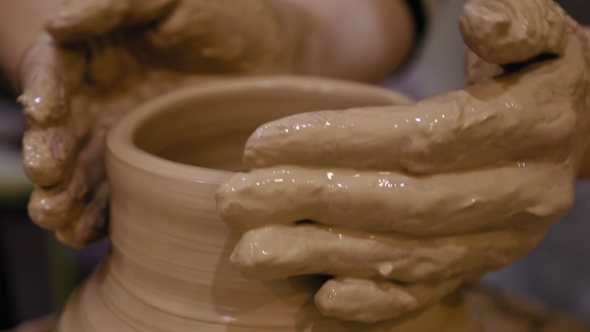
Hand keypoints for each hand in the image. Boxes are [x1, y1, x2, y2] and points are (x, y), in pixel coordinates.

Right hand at [18, 0, 297, 246]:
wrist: (281, 54)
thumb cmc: (229, 14)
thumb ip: (116, 6)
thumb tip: (57, 24)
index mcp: (99, 54)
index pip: (56, 72)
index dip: (46, 94)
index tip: (45, 116)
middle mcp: (104, 98)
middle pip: (62, 130)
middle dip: (51, 158)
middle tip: (49, 180)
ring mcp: (127, 138)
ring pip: (84, 169)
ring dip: (66, 197)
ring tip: (60, 220)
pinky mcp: (153, 167)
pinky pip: (119, 193)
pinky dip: (100, 215)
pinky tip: (86, 234)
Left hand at [217, 0, 589, 322]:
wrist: (576, 133)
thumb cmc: (537, 77)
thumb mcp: (543, 36)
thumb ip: (517, 25)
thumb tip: (480, 19)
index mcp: (529, 129)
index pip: (419, 139)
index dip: (336, 143)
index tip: (262, 143)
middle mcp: (516, 196)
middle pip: (400, 205)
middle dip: (311, 202)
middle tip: (235, 199)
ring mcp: (498, 243)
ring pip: (403, 258)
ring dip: (321, 257)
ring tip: (250, 253)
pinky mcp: (480, 269)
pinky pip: (426, 295)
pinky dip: (372, 304)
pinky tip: (318, 300)